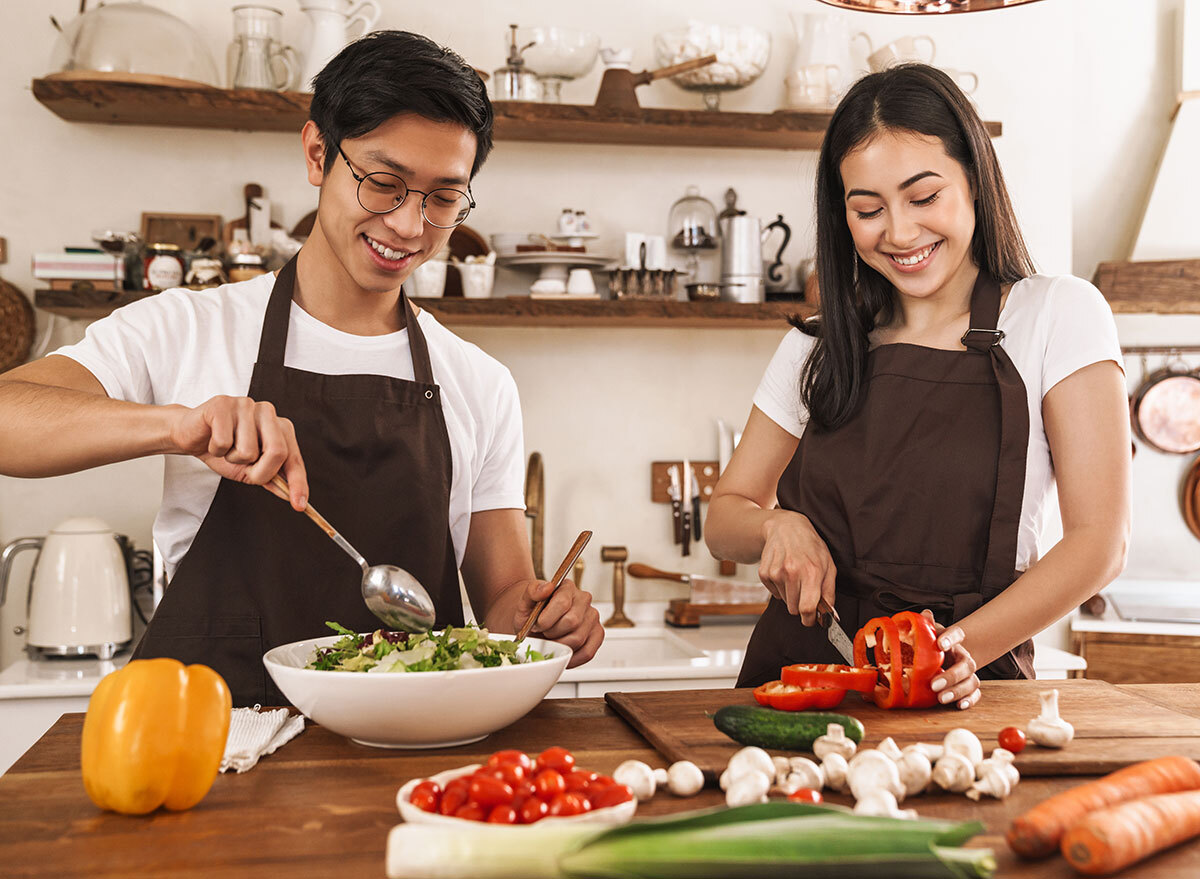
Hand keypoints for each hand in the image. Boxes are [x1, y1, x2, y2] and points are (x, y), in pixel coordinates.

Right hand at [169, 395, 307, 509]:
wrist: (190, 436)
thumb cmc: (224, 451)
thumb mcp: (250, 470)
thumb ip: (272, 479)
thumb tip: (293, 497)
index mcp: (279, 426)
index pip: (293, 456)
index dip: (298, 482)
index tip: (299, 505)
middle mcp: (267, 411)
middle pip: (277, 451)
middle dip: (260, 471)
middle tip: (244, 469)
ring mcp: (245, 405)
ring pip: (247, 450)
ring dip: (232, 458)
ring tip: (225, 448)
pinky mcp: (222, 405)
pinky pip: (224, 442)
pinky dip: (216, 450)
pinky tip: (212, 441)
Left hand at [511, 577, 602, 667]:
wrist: (535, 623)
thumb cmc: (531, 612)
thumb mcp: (525, 601)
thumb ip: (533, 591)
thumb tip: (547, 587)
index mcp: (567, 587)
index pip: (562, 603)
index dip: (546, 619)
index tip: (537, 624)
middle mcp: (583, 599)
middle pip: (572, 622)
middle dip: (552, 633)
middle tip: (544, 633)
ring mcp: (592, 617)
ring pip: (578, 639)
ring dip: (560, 645)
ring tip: (552, 640)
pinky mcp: (597, 634)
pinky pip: (588, 652)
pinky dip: (572, 658)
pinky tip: (561, 653)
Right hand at [758, 510, 836, 625]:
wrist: (786, 528)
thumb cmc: (811, 547)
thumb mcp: (828, 566)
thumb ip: (829, 592)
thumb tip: (829, 615)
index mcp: (811, 572)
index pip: (806, 609)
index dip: (809, 619)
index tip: (811, 620)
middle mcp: (791, 572)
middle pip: (794, 609)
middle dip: (801, 605)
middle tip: (805, 590)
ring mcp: (775, 572)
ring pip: (784, 602)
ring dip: (791, 595)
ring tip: (795, 577)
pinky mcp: (764, 573)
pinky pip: (774, 593)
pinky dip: (780, 588)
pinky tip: (784, 573)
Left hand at [923, 610, 980, 709]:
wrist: (948, 654)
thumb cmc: (933, 644)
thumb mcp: (929, 633)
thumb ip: (927, 625)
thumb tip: (924, 613)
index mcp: (954, 640)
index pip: (956, 634)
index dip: (950, 638)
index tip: (940, 644)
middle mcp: (964, 656)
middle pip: (966, 665)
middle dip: (952, 676)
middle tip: (934, 684)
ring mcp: (968, 673)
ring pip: (971, 681)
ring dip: (957, 691)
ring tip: (941, 698)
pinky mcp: (969, 687)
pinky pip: (975, 694)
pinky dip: (970, 700)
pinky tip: (960, 705)